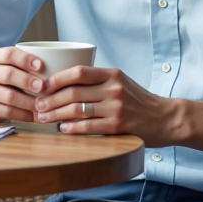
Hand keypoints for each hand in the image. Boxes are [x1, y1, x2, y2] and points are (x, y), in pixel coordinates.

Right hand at [0, 46, 46, 122]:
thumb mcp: (3, 63)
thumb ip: (21, 62)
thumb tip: (55, 65)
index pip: (9, 54)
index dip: (25, 59)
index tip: (41, 65)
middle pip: (8, 75)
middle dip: (28, 81)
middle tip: (43, 87)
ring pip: (9, 96)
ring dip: (29, 102)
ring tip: (44, 104)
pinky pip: (7, 112)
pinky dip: (24, 115)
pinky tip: (35, 115)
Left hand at [34, 66, 177, 144]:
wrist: (165, 118)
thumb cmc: (138, 101)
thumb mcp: (120, 82)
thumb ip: (97, 80)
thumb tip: (63, 81)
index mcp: (112, 74)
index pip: (78, 72)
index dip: (56, 79)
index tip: (41, 86)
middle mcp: (113, 88)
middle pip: (73, 92)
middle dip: (50, 100)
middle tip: (37, 106)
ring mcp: (116, 107)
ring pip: (77, 110)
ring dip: (56, 115)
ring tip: (44, 118)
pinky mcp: (118, 126)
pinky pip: (88, 127)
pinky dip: (71, 128)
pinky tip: (62, 129)